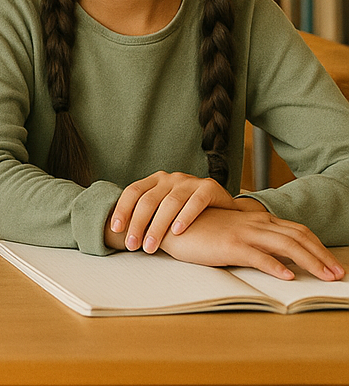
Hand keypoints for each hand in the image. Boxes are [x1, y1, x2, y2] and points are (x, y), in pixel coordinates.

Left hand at [108, 171, 241, 251]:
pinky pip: (195, 202)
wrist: (226, 210)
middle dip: (138, 224)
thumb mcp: (165, 209)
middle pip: (149, 200)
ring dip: (158, 226)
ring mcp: (190, 181)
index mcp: (156, 180)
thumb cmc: (188, 213)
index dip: (123, 209)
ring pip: (170, 203)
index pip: (133, 191)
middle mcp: (170, 178)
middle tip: (132, 245)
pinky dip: (185, 216)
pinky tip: (177, 231)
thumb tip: (119, 233)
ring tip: (151, 246)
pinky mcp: (209, 188)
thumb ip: (148, 215)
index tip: (115, 229)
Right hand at [157, 206, 344, 281]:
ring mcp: (243, 233)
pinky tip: (288, 277)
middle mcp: (254, 223)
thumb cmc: (196, 229)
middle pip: (298, 237)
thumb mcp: (228, 230)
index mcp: (255, 220)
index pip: (296, 230)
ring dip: (310, 262)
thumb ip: (250, 236)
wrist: (166, 222)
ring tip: (325, 277)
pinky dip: (276, 266)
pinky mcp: (228, 245)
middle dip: (322, 256)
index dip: (317, 247)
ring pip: (286, 245)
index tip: (331, 264)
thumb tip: (271, 252)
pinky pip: (258, 256)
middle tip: (338, 274)